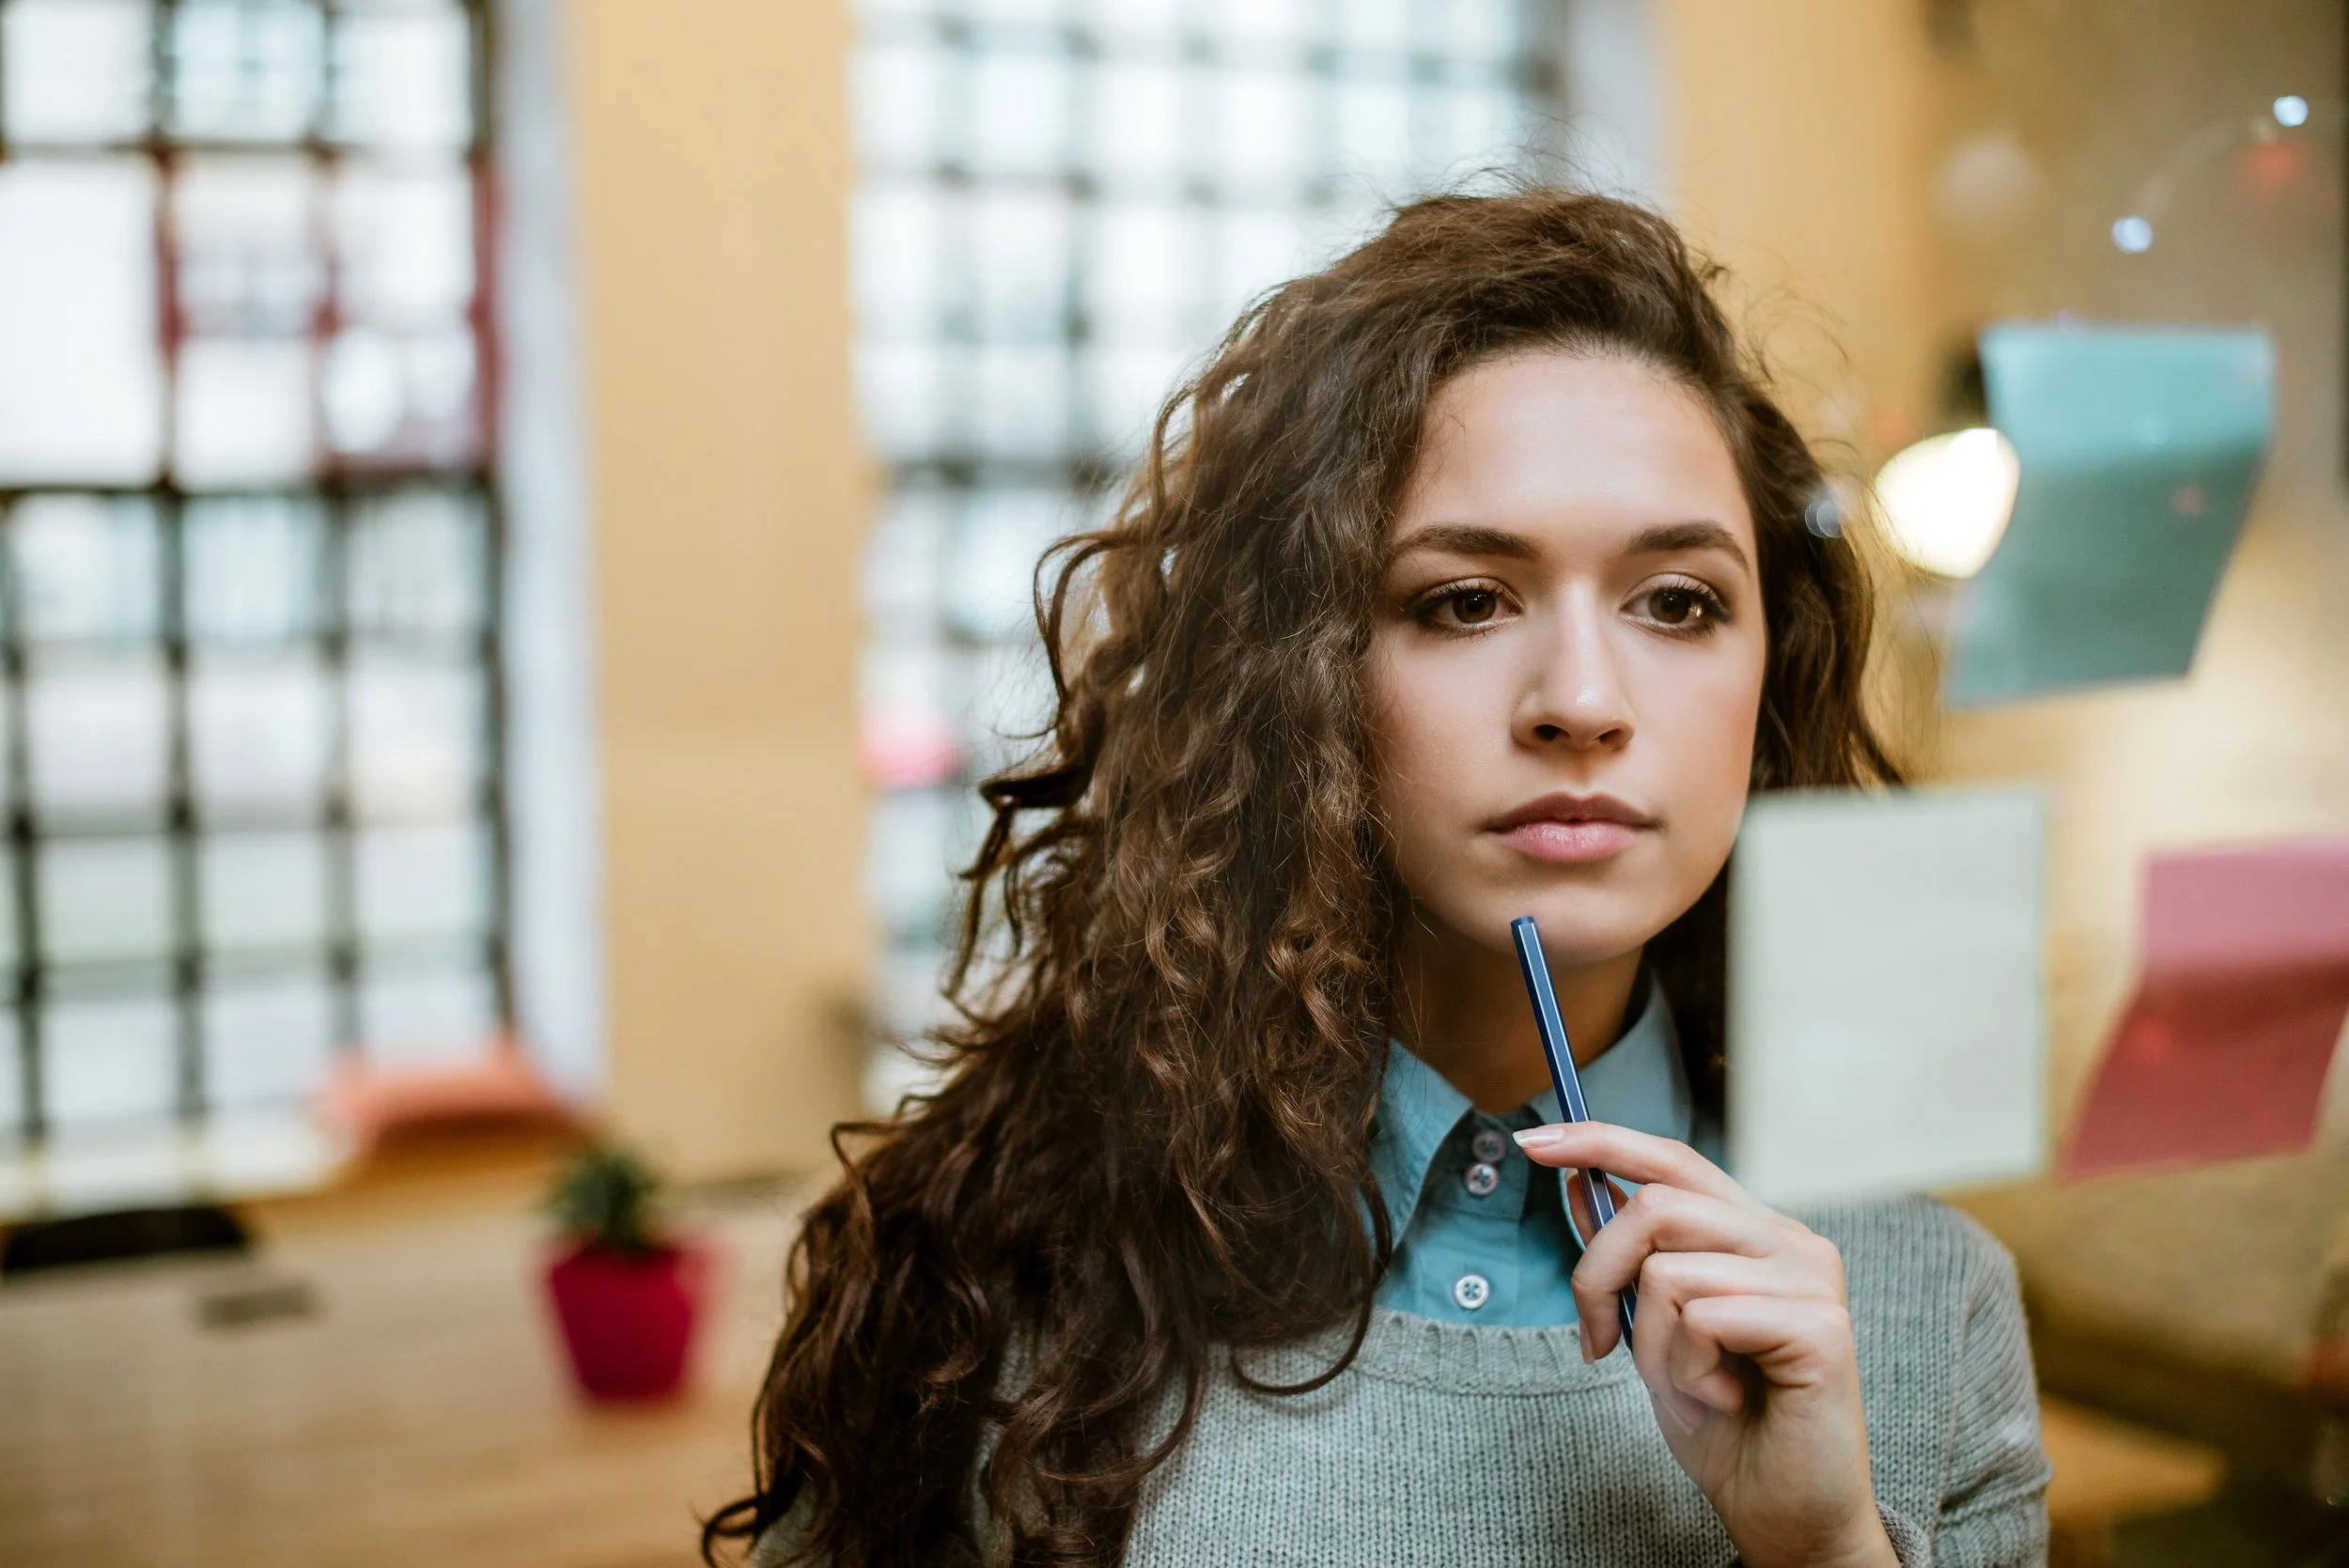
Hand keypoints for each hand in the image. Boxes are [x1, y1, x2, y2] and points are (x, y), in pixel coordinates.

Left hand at [1513, 1122, 1897, 1567]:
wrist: (1782, 1513)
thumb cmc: (1725, 1427)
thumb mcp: (1653, 1332)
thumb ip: (1629, 1261)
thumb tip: (1577, 1188)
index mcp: (1755, 1233)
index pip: (1673, 1161)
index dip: (1600, 1141)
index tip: (1532, 1141)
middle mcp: (1792, 1241)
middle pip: (1654, 1207)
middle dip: (1598, 1276)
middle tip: (1598, 1343)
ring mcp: (1812, 1279)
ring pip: (1668, 1270)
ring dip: (1650, 1346)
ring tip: (1688, 1387)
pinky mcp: (1821, 1326)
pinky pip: (1702, 1319)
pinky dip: (1686, 1371)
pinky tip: (1721, 1401)